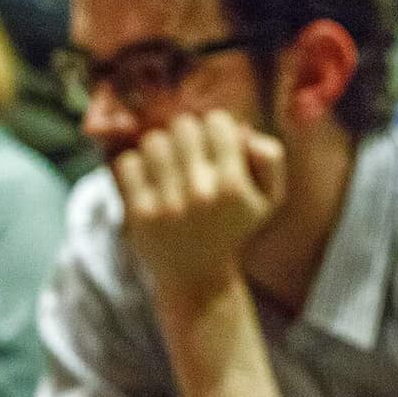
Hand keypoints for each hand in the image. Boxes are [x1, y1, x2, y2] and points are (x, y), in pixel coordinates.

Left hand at [113, 111, 285, 299]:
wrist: (197, 275)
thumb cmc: (233, 226)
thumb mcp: (268, 198)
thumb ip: (270, 157)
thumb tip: (243, 130)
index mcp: (233, 185)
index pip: (217, 121)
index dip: (216, 128)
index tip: (216, 146)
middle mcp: (201, 193)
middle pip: (183, 125)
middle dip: (187, 136)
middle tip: (190, 156)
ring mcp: (167, 203)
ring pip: (153, 140)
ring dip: (160, 150)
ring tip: (169, 168)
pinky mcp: (139, 213)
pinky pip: (128, 163)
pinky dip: (136, 168)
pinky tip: (150, 182)